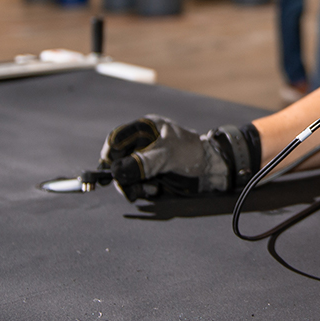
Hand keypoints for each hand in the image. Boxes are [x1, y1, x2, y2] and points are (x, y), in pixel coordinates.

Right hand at [100, 115, 231, 200]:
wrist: (211, 167)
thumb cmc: (191, 152)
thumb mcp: (167, 155)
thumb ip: (143, 163)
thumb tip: (117, 171)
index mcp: (145, 129)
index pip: (118, 138)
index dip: (110, 153)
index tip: (108, 169)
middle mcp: (142, 143)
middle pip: (119, 159)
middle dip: (122, 175)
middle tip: (127, 189)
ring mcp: (145, 158)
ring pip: (126, 174)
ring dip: (132, 185)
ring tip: (146, 191)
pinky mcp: (150, 173)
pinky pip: (137, 183)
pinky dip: (142, 190)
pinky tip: (154, 190)